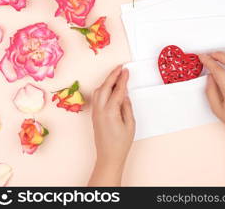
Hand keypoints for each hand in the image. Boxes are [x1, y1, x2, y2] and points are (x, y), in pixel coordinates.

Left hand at [89, 66, 134, 185]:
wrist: (108, 157)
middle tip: (120, 67)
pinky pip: (97, 97)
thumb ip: (127, 107)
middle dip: (112, 75)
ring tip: (116, 75)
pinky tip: (110, 87)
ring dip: (107, 81)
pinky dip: (103, 88)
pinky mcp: (94, 115)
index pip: (117, 90)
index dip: (122, 79)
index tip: (126, 70)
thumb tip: (124, 95)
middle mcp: (100, 110)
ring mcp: (95, 112)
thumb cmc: (121, 143)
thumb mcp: (130, 124)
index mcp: (110, 112)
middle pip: (105, 87)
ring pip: (99, 91)